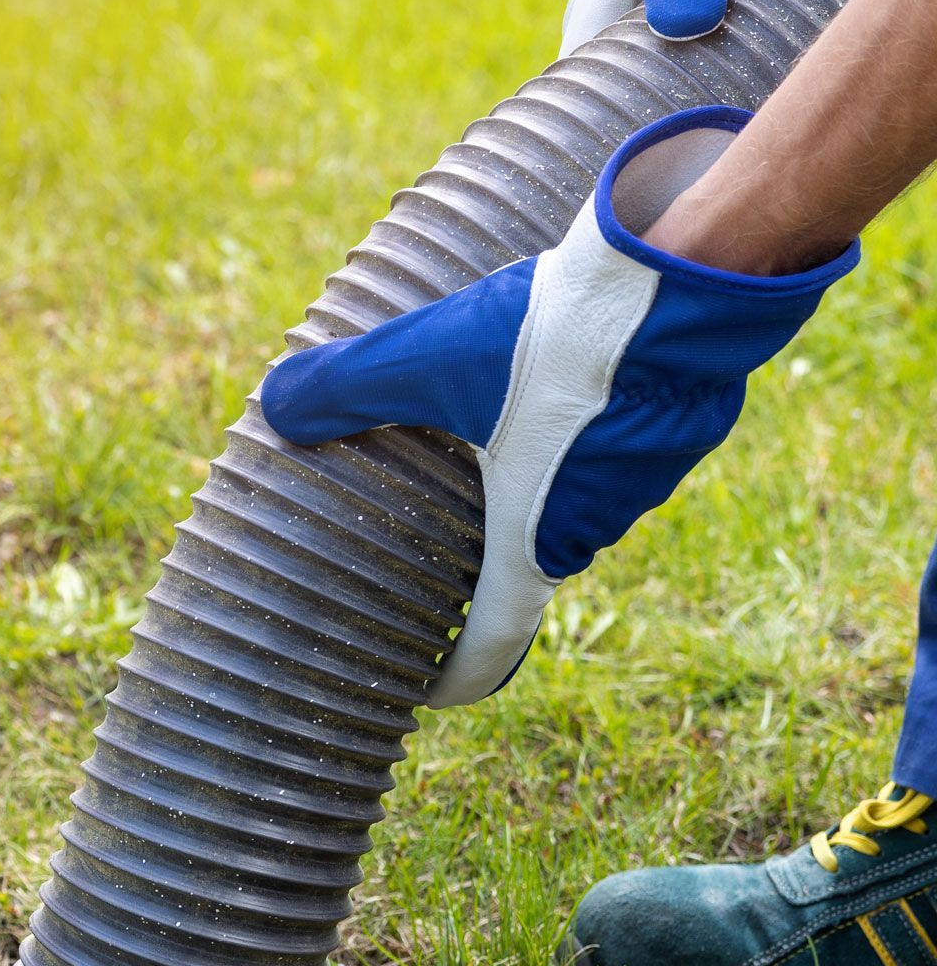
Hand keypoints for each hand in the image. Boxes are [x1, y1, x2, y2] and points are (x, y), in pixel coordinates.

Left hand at [258, 107, 855, 708]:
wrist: (689, 274)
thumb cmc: (555, 336)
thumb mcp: (427, 358)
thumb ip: (347, 387)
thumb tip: (275, 403)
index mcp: (532, 537)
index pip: (494, 640)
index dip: (459, 674)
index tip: (431, 691)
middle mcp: (592, 526)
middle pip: (525, 561)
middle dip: (481, 564)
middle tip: (433, 552)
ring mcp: (643, 482)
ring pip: (570, 501)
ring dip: (531, 488)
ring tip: (485, 454)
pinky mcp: (676, 431)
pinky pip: (610, 454)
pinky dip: (574, 439)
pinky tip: (550, 390)